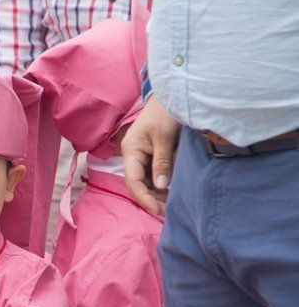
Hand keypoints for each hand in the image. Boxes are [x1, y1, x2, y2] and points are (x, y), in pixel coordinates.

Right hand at [121, 95, 181, 214]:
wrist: (173, 94)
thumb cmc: (166, 112)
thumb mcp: (165, 137)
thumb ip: (162, 162)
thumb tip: (161, 187)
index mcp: (131, 150)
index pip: (133, 181)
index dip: (144, 197)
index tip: (158, 210)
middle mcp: (134, 155)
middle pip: (138, 184)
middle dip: (151, 199)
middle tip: (168, 212)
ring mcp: (142, 155)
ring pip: (146, 181)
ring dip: (157, 194)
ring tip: (171, 206)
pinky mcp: (152, 155)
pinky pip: (154, 175)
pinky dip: (161, 185)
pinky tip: (172, 193)